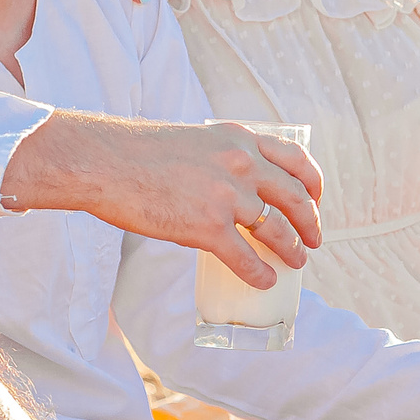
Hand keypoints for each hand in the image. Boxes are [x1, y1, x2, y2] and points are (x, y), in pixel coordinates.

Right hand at [1, 112, 324, 288]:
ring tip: (297, 262)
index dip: (313, 183)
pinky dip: (260, 273)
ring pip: (277, 230)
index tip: (316, 199)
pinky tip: (265, 281)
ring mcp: (227, 196)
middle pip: (295, 198)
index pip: (295, 160)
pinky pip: (246, 258)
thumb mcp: (194, 140)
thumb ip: (220, 157)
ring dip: (292, 250)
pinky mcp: (207, 227)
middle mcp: (241, 164)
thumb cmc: (137, 152)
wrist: (103, 163)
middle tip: (314, 239)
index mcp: (238, 139)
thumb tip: (233, 185)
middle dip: (310, 223)